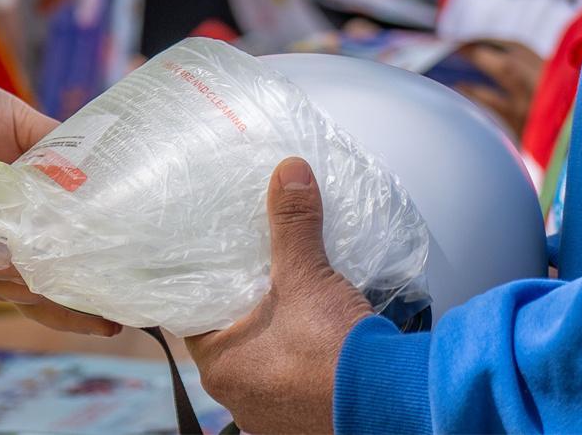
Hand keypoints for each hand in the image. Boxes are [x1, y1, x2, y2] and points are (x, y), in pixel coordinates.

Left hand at [0, 76, 121, 337]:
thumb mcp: (23, 125)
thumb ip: (56, 148)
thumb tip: (100, 173)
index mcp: (20, 218)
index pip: (54, 269)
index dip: (83, 293)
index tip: (119, 310)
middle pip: (32, 293)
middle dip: (68, 309)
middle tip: (106, 319)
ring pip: (1, 282)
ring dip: (33, 284)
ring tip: (67, 282)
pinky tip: (15, 258)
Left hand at [186, 159, 371, 434]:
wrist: (388, 403)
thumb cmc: (332, 350)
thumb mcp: (306, 277)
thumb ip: (293, 224)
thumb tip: (288, 171)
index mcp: (219, 367)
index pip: (194, 318)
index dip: (203, 287)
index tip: (214, 262)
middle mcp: (237, 398)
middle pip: (228, 340)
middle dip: (242, 309)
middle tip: (253, 274)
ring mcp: (270, 414)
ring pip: (260, 363)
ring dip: (271, 338)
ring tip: (283, 301)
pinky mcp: (302, 420)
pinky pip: (289, 381)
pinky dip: (296, 359)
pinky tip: (310, 334)